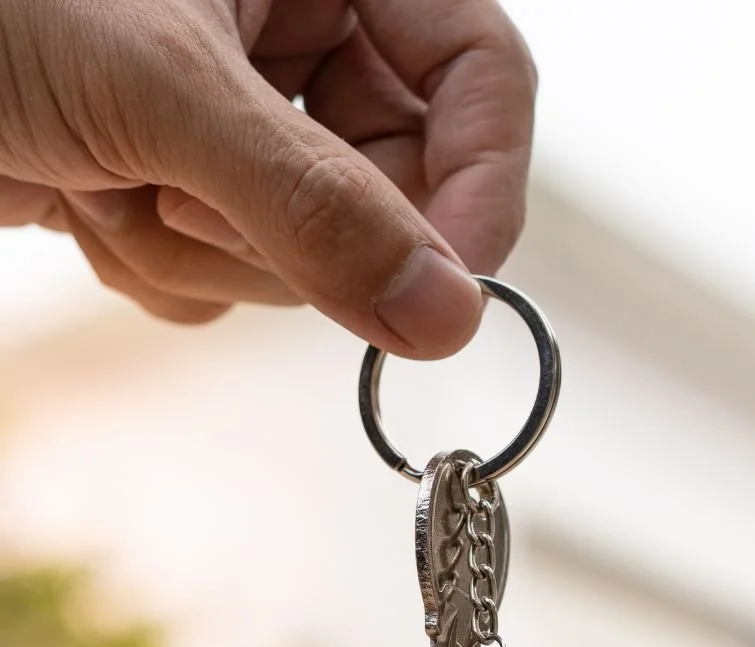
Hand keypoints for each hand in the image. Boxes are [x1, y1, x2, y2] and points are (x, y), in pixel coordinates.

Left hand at [0, 0, 534, 349]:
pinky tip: (85, 197)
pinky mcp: (186, 183)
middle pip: (395, 187)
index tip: (447, 293)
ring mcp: (242, 119)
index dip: (478, 190)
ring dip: (201, 246)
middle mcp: (298, 34)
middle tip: (188, 197)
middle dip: (289, 227)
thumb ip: (316, 204)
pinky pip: (232, 277)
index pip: (481, 79)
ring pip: (309, 251)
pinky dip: (157, 264)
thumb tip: (448, 317)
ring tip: (108, 175)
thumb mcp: (163, 87)